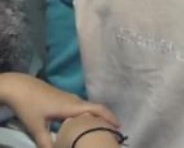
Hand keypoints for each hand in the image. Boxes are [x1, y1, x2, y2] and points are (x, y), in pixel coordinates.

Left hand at [0, 73, 118, 147]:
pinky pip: (81, 108)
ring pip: (88, 108)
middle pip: (96, 109)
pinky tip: (82, 124)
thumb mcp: (37, 127)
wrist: (20, 87)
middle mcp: (75, 100)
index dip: (110, 117)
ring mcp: (69, 98)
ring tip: (99, 129)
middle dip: (105, 119)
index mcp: (72, 106)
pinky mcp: (64, 99)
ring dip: (95, 117)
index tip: (119, 127)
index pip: (97, 109)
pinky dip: (86, 116)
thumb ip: (47, 142)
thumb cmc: (30, 105)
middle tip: (110, 132)